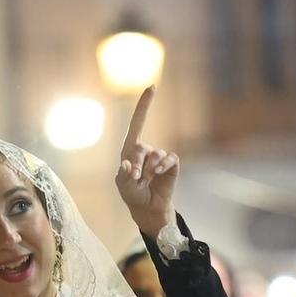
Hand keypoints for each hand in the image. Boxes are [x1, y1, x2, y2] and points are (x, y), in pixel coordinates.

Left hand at [114, 87, 178, 235]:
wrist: (149, 209)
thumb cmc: (133, 196)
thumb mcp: (124, 188)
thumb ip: (124, 176)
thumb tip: (126, 164)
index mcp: (130, 150)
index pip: (137, 123)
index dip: (144, 105)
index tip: (152, 87)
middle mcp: (145, 150)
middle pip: (141, 148)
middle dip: (138, 165)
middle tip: (137, 179)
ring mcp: (159, 157)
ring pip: (155, 156)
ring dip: (150, 170)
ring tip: (146, 182)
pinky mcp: (171, 165)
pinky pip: (170, 159)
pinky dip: (164, 165)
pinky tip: (159, 173)